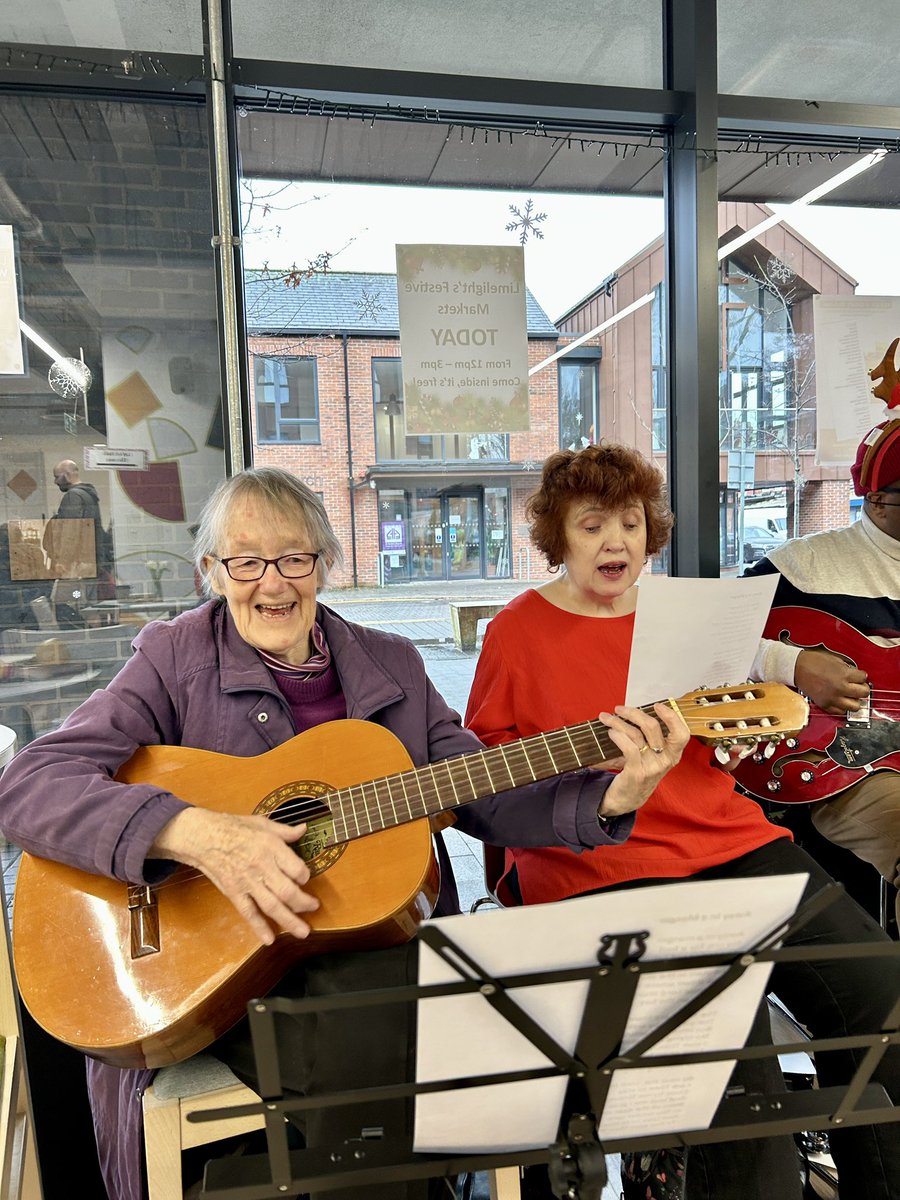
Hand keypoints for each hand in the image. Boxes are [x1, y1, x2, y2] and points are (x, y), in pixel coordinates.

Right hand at [150, 807, 319, 944]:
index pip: (296, 868)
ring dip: (289, 921)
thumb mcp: (262, 823)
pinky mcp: (234, 893)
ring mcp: (247, 882)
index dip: (305, 876)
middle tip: (314, 907)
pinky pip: (248, 913)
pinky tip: (269, 939)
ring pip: (272, 906)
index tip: (305, 878)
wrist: (203, 837)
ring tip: (303, 932)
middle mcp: (261, 867)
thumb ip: (285, 831)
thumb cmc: (233, 827)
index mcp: (271, 847)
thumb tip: (304, 829)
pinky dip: (259, 927)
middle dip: (303, 903)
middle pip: (287, 891)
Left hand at [595, 702, 689, 816]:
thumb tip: (636, 711)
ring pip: (635, 734)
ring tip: (606, 718)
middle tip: (620, 709)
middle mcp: (665, 760)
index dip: (672, 717)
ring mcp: (651, 767)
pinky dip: (617, 736)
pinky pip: (627, 747)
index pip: (682, 733)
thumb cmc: (639, 771)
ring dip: (617, 722)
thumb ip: (650, 737)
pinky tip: (611, 732)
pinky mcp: (637, 772)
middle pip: (652, 727)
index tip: (657, 706)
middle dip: (633, 713)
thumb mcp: (651, 755)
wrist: (628, 798)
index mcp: (673, 754)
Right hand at [794, 648, 867, 714]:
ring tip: (850, 695)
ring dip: (855, 700)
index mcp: (844, 675)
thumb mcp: (835, 660)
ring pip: (855, 706)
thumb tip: (855, 676)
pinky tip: (840, 700)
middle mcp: (840, 688)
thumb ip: (847, 669)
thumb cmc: (812, 662)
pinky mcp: (825, 705)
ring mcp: (833, 698)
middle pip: (863, 693)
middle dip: (862, 688)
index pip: (864, 678)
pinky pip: (840, 712)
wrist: (796, 668)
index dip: (861, 676)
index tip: (859, 676)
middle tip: (858, 686)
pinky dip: (842, 707)